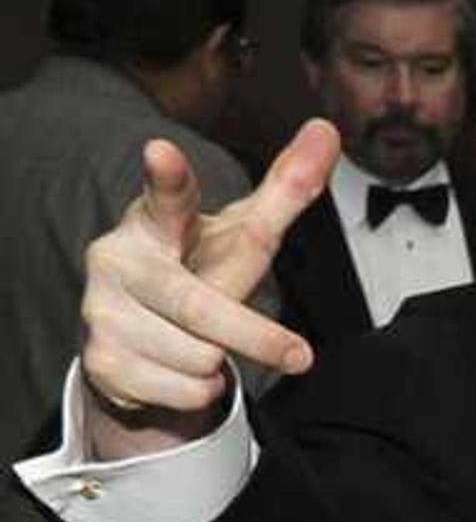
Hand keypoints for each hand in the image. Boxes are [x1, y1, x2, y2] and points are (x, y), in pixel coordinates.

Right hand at [79, 119, 336, 449]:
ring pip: (199, 357)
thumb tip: (327, 129)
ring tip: (198, 343)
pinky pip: (184, 392)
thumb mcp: (241, 235)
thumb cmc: (197, 270)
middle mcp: (120, 262)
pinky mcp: (102, 362)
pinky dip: (199, 391)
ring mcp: (103, 312)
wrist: (137, 338)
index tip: (161, 151)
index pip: (166, 199)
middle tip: (299, 356)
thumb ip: (285, 190)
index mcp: (154, 223)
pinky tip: (177, 370)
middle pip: (201, 306)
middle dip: (254, 335)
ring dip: (218, 362)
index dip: (168, 178)